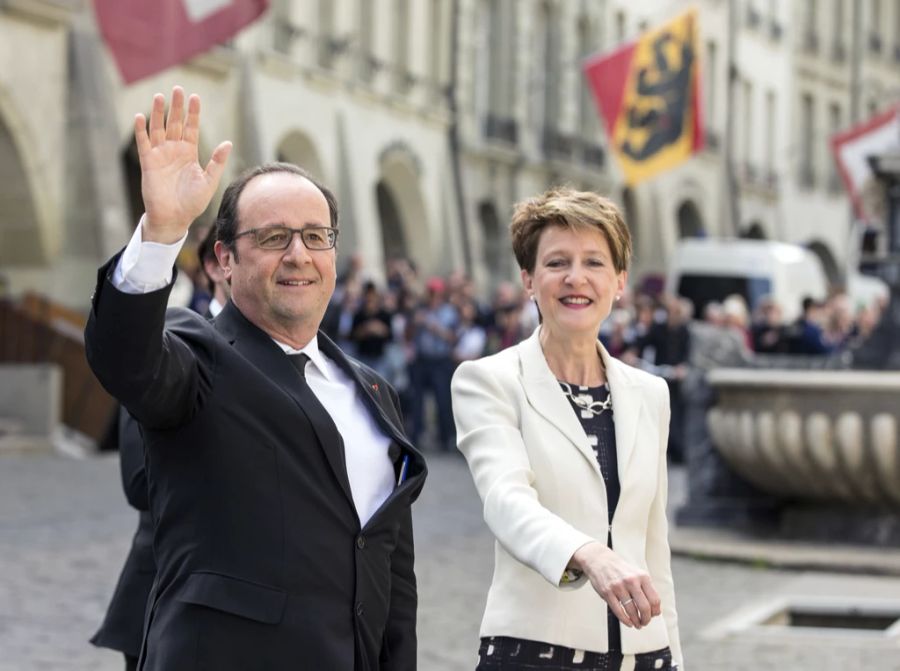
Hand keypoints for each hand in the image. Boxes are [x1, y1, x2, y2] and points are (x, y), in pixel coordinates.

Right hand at [135, 86, 231, 242]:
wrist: (175, 218)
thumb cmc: (193, 202)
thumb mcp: (209, 181)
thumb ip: (217, 162)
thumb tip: (228, 143)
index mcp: (189, 153)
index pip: (191, 128)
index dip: (193, 113)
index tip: (195, 96)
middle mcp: (174, 150)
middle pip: (175, 123)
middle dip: (176, 107)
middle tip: (178, 89)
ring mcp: (160, 155)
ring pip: (158, 128)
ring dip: (157, 113)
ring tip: (159, 96)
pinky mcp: (148, 162)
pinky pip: (144, 143)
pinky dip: (141, 130)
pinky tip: (141, 116)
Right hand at [570, 541, 660, 628]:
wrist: (600, 560)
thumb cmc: (620, 569)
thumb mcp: (637, 574)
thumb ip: (647, 589)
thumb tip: (655, 610)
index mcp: (642, 576)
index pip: (655, 599)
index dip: (655, 612)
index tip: (653, 615)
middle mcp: (631, 581)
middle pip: (645, 607)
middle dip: (646, 619)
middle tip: (645, 622)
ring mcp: (618, 587)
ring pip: (631, 611)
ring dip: (636, 622)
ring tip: (637, 624)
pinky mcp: (607, 592)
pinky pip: (618, 611)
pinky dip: (625, 620)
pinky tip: (628, 622)